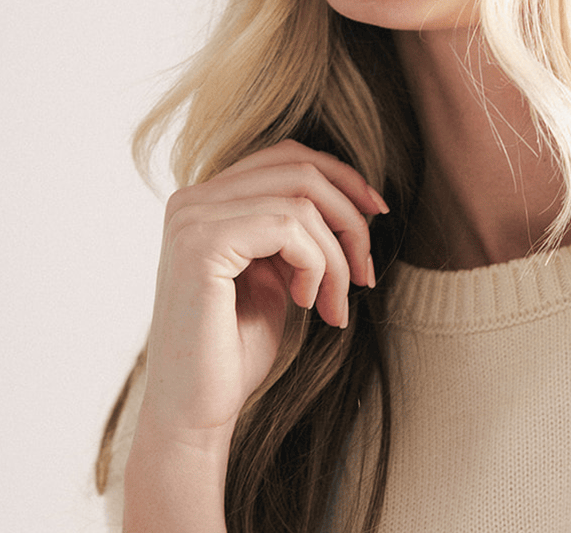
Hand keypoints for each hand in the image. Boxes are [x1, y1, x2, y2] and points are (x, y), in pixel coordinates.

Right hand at [138, 139, 387, 445]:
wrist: (194, 415)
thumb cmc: (235, 350)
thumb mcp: (276, 273)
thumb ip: (296, 229)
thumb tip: (355, 196)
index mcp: (206, 200)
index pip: (288, 156)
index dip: (342, 177)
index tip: (378, 213)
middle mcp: (191, 199)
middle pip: (301, 170)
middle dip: (350, 217)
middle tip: (366, 272)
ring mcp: (192, 218)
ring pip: (302, 200)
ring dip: (337, 255)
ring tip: (335, 302)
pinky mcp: (201, 244)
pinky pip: (289, 227)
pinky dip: (316, 265)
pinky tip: (307, 303)